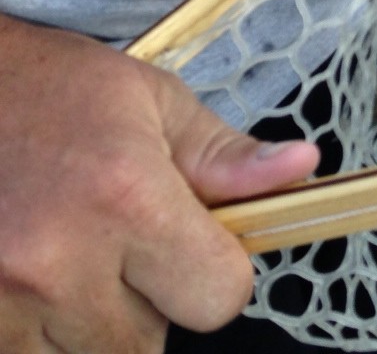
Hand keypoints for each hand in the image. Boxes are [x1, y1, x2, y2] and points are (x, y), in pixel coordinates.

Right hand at [0, 17, 319, 352]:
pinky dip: (35, 334)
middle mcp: (59, 261)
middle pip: (146, 345)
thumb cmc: (49, 90)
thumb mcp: (150, 103)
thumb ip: (225, 156)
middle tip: (121, 249)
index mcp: (125, 197)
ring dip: (89, 327)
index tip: (200, 247)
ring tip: (73, 260)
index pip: (218, 297)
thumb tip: (302, 167)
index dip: (218, 274)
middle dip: (150, 305)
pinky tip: (32, 280)